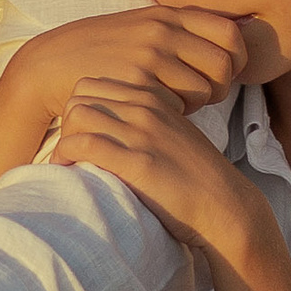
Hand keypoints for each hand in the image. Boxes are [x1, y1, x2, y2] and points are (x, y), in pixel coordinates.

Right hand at [10, 5, 246, 124]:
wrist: (50, 64)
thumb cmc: (100, 51)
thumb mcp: (141, 28)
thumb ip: (179, 33)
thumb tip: (229, 47)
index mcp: (168, 15)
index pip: (231, 34)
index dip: (237, 59)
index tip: (223, 74)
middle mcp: (164, 31)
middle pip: (225, 66)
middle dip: (219, 88)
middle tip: (198, 97)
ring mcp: (150, 56)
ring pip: (205, 91)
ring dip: (195, 105)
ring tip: (171, 103)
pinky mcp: (137, 82)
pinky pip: (178, 106)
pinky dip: (171, 114)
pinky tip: (152, 111)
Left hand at [52, 76, 267, 253]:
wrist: (226, 206)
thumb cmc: (195, 175)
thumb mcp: (172, 132)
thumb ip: (145, 119)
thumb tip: (106, 124)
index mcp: (154, 97)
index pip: (93, 84)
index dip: (79, 107)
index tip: (79, 133)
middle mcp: (146, 108)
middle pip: (80, 95)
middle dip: (67, 121)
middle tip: (70, 148)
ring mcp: (143, 133)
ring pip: (78, 114)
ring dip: (65, 137)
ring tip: (68, 161)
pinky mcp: (138, 162)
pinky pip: (84, 145)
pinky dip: (66, 156)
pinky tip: (68, 170)